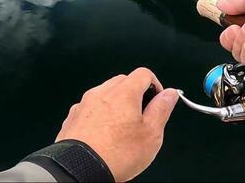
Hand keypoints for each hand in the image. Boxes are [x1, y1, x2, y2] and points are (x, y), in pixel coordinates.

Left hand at [55, 67, 179, 181]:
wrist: (80, 169)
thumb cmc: (118, 153)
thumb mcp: (151, 134)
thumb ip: (162, 109)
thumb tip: (171, 93)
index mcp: (124, 92)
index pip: (144, 74)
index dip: (155, 85)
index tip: (157, 102)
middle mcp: (102, 92)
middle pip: (123, 82)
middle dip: (135, 94)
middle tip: (141, 119)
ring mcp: (85, 104)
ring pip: (105, 94)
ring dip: (116, 105)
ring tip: (120, 130)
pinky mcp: (73, 117)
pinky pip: (91, 109)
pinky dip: (100, 116)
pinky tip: (103, 135)